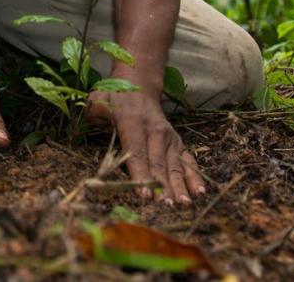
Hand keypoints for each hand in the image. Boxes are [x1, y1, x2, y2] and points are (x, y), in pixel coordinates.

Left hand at [88, 89, 203, 203]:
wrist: (139, 85)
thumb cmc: (114, 98)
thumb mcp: (99, 99)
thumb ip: (94, 112)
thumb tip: (94, 121)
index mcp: (132, 122)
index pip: (136, 152)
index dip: (141, 174)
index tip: (144, 195)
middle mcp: (154, 131)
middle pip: (158, 163)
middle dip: (162, 187)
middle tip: (166, 208)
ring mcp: (169, 137)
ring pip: (174, 164)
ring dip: (180, 186)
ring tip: (184, 205)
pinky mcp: (177, 142)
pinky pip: (187, 160)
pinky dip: (194, 176)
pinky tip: (200, 193)